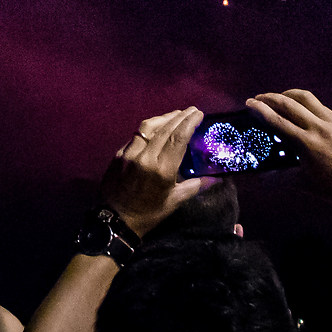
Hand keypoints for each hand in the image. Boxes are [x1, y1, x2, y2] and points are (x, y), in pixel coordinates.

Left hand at [100, 107, 210, 236]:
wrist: (115, 221)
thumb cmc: (149, 214)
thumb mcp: (174, 202)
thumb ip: (195, 186)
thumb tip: (216, 178)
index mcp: (162, 169)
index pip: (178, 138)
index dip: (189, 122)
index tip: (198, 113)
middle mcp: (145, 157)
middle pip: (165, 128)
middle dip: (180, 116)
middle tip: (191, 110)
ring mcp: (129, 153)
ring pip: (148, 127)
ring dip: (164, 118)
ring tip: (176, 114)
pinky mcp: (119, 154)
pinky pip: (136, 136)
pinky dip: (149, 129)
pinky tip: (157, 128)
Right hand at [247, 89, 331, 206]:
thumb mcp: (305, 184)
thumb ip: (280, 178)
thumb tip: (261, 179)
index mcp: (306, 143)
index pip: (277, 120)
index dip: (260, 110)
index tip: (249, 102)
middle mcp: (318, 127)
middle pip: (289, 103)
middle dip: (270, 98)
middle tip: (259, 98)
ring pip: (307, 98)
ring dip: (289, 94)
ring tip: (279, 98)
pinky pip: (321, 106)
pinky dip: (307, 104)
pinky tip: (303, 110)